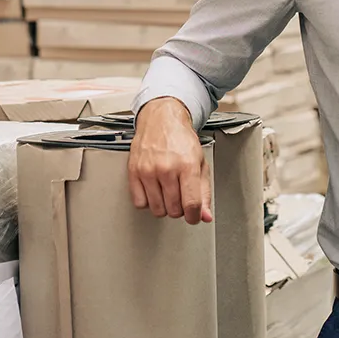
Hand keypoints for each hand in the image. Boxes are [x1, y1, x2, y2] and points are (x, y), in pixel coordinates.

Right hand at [127, 97, 213, 224]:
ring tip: (167, 191)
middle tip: (180, 195)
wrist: (161, 120)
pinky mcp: (134, 172)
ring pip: (157, 209)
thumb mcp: (201, 163)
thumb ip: (204, 192)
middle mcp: (166, 168)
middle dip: (180, 208)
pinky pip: (140, 203)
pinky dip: (147, 201)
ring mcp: (148, 171)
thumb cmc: (181, 139)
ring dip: (164, 206)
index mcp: (187, 166)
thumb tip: (205, 216)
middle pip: (174, 210)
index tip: (193, 216)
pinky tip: (154, 190)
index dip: (194, 217)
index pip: (191, 205)